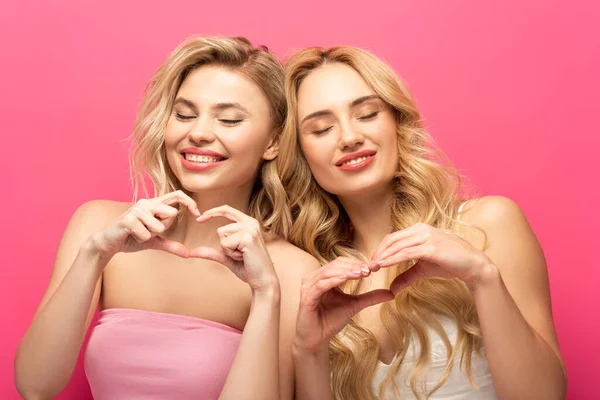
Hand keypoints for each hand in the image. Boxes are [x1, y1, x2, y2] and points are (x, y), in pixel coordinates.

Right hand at [89, 190, 199, 258]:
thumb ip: (171, 245)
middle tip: (148, 231)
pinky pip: (147, 234)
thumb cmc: (131, 238)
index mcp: (154, 204)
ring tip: (137, 233)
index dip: (190, 203)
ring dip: (150, 236)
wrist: (108, 242)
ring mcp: (137, 209)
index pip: (177, 195)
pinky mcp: (128, 218)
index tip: (198, 215)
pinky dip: (141, 239)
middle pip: (172, 214)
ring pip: (159, 227)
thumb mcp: (154, 241)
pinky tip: (131, 235)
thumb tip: (188, 253)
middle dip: (163, 228)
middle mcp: (146, 203)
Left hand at [189, 205, 278, 292]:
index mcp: (248, 223)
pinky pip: (225, 244)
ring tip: (243, 256)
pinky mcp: (248, 237)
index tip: (199, 219)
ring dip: (228, 251)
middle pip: (221, 229)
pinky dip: (230, 254)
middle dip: (225, 246)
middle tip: (240, 255)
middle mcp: (251, 222)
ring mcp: (250, 228)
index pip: (227, 209)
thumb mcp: (227, 257)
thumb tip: (192, 252)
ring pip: (222, 236)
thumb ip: (212, 252)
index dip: (212, 212)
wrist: (263, 280)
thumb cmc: (248, 268)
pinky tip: (244, 257)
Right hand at [294, 257, 393, 352]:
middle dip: (353, 266)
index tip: (372, 268)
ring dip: (345, 271)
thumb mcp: (354, 306)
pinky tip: (345, 279)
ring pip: (328, 272)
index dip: (356, 264)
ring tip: (361, 273)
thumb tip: (391, 293)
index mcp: (324, 277)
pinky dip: (334, 280)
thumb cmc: (331, 321)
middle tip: (368, 270)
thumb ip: (370, 298)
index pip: (340, 263)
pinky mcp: (305, 297)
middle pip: (335, 265)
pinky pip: (320, 285)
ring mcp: (308, 286)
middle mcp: (314, 278)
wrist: (316, 340)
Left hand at [370, 223, 493, 292]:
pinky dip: (393, 259)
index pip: (393, 237)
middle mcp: (422, 229)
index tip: (372, 262)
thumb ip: (407, 276)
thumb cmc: (450, 263)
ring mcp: (427, 237)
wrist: (474, 266)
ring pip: (397, 245)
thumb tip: (392, 289)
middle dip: (378, 253)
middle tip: (368, 266)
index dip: (380, 249)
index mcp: (419, 229)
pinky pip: (406, 252)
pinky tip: (383, 265)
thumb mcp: (423, 269)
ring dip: (382, 257)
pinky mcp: (431, 247)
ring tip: (372, 267)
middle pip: (392, 239)